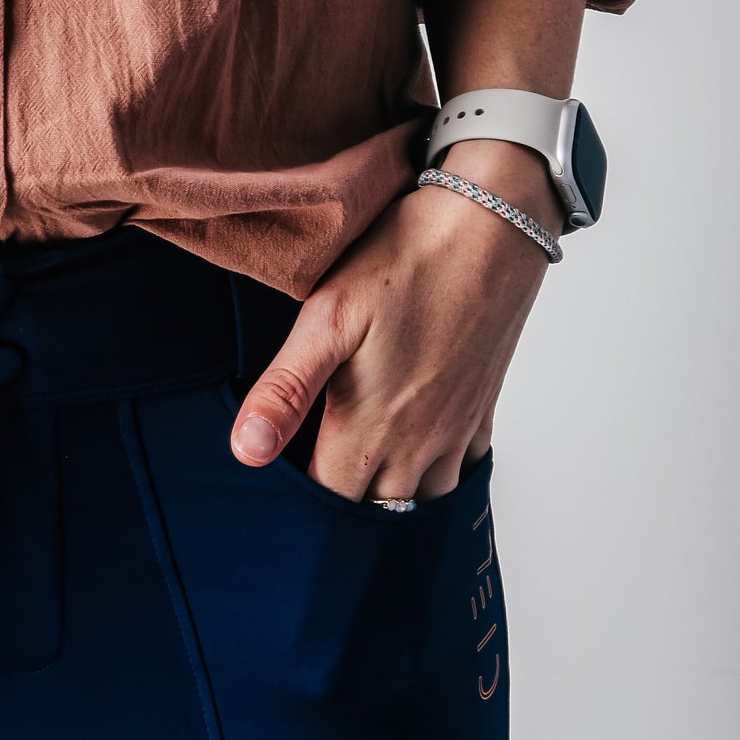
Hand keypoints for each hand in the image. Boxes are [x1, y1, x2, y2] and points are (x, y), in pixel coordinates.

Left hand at [228, 144, 555, 498]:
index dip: (296, 505)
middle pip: (374, 514)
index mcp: (370, 430)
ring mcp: (456, 431)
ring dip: (389, 498)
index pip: (326, 504)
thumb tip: (247, 451)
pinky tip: (412, 450)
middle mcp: (419, 446)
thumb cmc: (406, 262)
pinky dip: (434, 476)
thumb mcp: (329, 316)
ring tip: (356, 472)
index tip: (274, 484)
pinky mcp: (481, 410)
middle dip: (341, 510)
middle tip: (309, 476)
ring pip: (422, 502)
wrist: (493, 225)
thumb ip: (287, 389)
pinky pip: (460, 473)